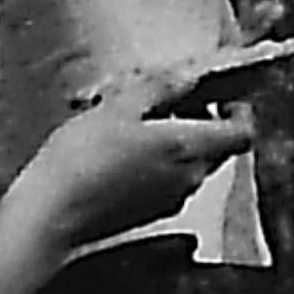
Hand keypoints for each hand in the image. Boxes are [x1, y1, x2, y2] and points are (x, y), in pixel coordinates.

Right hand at [14, 66, 255, 246]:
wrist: (50, 217)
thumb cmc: (83, 159)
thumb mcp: (120, 106)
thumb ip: (163, 87)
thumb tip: (192, 75)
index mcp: (190, 148)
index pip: (243, 133)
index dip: (239, 110)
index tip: (219, 93)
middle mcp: (190, 179)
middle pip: (218, 147)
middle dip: (202, 119)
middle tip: (169, 99)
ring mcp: (171, 200)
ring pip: (192, 164)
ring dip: (177, 140)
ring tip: (137, 121)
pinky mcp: (149, 214)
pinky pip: (169, 181)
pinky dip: (159, 162)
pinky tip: (123, 150)